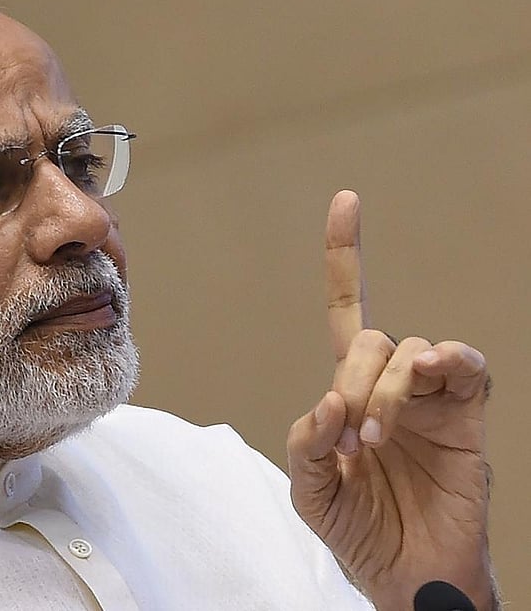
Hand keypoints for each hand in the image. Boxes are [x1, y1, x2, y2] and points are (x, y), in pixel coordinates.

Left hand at [286, 191, 494, 610]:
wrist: (407, 576)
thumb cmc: (361, 530)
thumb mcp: (311, 490)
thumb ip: (307, 443)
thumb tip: (332, 399)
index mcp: (351, 393)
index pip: (347, 311)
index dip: (346, 259)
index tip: (347, 201)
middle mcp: (391, 386)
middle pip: (369, 336)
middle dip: (353, 377)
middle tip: (352, 435)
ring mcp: (431, 401)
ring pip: (409, 350)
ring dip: (386, 388)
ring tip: (376, 437)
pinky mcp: (467, 420)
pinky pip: (466, 370)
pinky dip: (445, 365)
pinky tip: (429, 379)